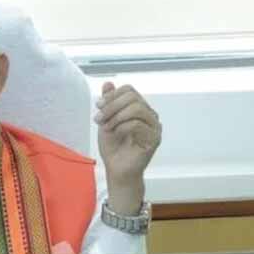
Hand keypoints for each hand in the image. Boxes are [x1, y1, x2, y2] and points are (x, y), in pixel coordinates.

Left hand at [94, 82, 161, 214]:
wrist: (116, 169)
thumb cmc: (113, 147)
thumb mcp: (106, 120)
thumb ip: (109, 103)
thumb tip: (108, 83)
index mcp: (140, 108)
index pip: (129, 90)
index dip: (112, 96)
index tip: (98, 106)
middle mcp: (150, 115)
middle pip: (133, 97)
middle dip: (112, 106)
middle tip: (99, 118)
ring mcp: (154, 127)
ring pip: (137, 108)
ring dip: (117, 116)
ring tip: (106, 127)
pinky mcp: (154, 139)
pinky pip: (138, 124)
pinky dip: (122, 127)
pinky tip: (115, 134)